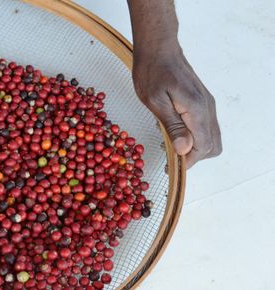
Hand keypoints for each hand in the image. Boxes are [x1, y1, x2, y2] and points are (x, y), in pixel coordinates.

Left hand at [132, 44, 221, 167]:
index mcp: (196, 110)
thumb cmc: (151, 72)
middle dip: (193, 157)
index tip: (170, 166)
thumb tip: (184, 150)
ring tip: (172, 146)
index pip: (202, 147)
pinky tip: (176, 133)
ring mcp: (207, 104)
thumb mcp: (155, 102)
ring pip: (212, 137)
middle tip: (171, 158)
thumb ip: (172, 126)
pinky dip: (195, 137)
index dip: (188, 161)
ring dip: (195, 148)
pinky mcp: (202, 101)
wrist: (158, 49)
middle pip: (212, 146)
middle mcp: (207, 108)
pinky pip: (206, 127)